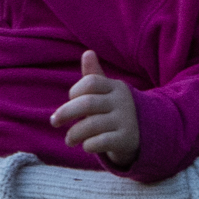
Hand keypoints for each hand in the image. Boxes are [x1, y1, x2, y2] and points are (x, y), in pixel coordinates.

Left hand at [51, 50, 139, 168]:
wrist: (144, 134)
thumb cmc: (114, 111)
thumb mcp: (106, 92)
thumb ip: (94, 76)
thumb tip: (88, 53)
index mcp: (115, 87)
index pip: (90, 82)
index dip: (74, 91)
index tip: (70, 101)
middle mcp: (122, 102)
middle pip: (87, 104)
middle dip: (66, 113)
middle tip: (54, 122)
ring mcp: (126, 121)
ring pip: (91, 125)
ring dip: (74, 134)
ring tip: (69, 139)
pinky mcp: (126, 139)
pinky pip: (100, 142)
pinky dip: (88, 145)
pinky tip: (86, 146)